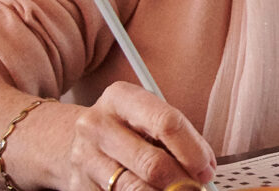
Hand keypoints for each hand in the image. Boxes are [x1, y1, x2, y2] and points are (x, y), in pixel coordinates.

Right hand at [25, 82, 217, 190]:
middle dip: (182, 182)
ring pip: (136, 188)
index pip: (166, 122)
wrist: (72, 143)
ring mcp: (85, 157)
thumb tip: (205, 170)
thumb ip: (177, 138)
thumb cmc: (124, 130)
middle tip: (196, 189)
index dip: (193, 151)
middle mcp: (98, 125)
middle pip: (152, 163)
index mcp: (121, 98)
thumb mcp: (146, 119)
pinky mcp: (79, 185)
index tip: (206, 169)